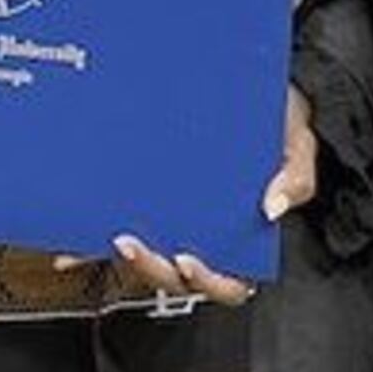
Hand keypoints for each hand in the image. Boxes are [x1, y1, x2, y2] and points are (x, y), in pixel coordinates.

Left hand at [59, 87, 312, 306]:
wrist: (255, 89)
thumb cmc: (277, 124)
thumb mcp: (299, 147)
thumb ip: (296, 177)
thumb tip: (273, 207)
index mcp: (243, 238)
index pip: (230, 282)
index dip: (209, 281)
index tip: (189, 261)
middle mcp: (205, 237)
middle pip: (178, 277)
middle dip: (151, 268)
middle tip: (130, 244)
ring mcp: (173, 223)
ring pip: (146, 259)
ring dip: (121, 258)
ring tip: (104, 236)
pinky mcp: (147, 203)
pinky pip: (118, 229)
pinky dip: (94, 244)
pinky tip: (73, 241)